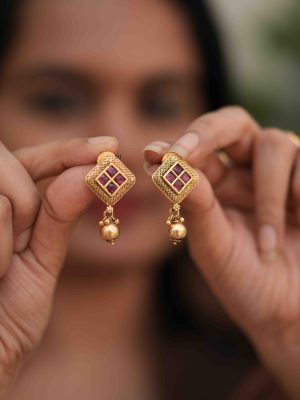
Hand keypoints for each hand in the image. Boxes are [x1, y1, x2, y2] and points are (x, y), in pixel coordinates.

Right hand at [0, 136, 116, 395]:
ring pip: (4, 190)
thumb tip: (89, 172)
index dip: (69, 150)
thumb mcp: (41, 261)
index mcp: (5, 209)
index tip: (110, 146)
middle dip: (28, 196)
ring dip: (12, 230)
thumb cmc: (9, 314)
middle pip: (11, 162)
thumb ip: (58, 216)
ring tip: (0, 268)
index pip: (33, 161)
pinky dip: (0, 247)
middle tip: (24, 237)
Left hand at [143, 107, 299, 398]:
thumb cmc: (247, 283)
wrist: (291, 313)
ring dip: (268, 196)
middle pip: (231, 123)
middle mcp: (245, 172)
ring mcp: (281, 174)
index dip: (177, 147)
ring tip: (268, 246)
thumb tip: (170, 166)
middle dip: (209, 133)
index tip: (156, 156)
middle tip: (186, 152)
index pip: (195, 150)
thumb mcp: (214, 247)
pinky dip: (299, 195)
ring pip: (274, 143)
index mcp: (215, 187)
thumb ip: (195, 206)